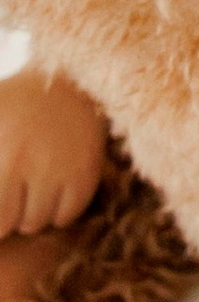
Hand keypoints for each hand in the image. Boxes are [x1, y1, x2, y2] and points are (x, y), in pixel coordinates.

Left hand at [0, 67, 106, 235]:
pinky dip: (58, 211)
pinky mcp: (87, 174)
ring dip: (31, 215)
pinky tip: (51, 192)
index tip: (1, 201)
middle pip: (13, 223)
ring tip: (29, 192)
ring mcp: (61, 170)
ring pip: (39, 222)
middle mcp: (30, 164)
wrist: (67, 78)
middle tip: (10, 197)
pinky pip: (68, 215)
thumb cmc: (12, 102)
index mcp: (4, 155)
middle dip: (7, 217)